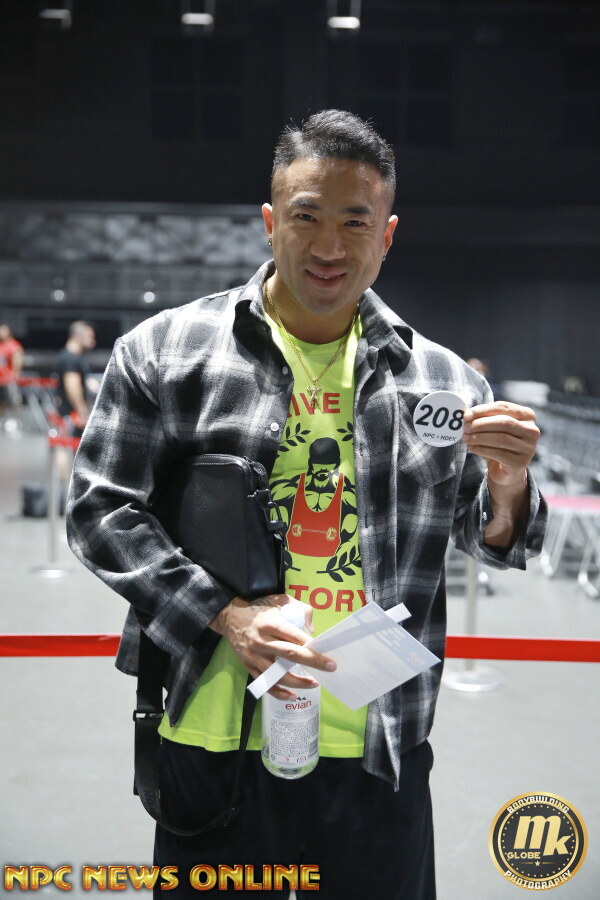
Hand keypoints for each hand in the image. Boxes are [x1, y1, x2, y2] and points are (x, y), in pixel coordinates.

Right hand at [209, 594, 336, 699]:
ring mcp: (254, 655)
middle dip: (312, 662)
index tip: (327, 654)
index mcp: (271, 623)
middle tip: (330, 668)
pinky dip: (278, 692)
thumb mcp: (279, 599)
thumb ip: (300, 609)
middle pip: (290, 655)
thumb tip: (311, 629)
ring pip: (277, 673)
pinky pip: (264, 683)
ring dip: (298, 681)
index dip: (312, 647)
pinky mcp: (248, 665)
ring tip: (314, 683)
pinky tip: (292, 695)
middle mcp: (262, 640)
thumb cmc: (258, 607)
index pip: (295, 637)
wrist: (229, 616)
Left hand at [462, 401, 539, 487]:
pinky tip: (471, 448)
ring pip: (501, 438)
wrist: (506, 469)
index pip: (503, 407)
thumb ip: (484, 418)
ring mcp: (529, 447)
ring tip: (465, 438)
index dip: (483, 410)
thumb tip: (467, 415)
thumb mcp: (494, 427)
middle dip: (481, 424)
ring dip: (479, 437)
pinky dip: (482, 450)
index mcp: (527, 415)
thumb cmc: (499, 443)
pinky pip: (499, 454)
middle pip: (504, 422)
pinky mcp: (521, 462)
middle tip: (465, 427)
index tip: (466, 415)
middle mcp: (532, 430)